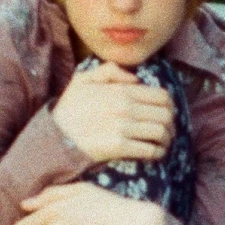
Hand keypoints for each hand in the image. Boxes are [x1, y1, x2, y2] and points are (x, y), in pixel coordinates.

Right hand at [51, 63, 174, 164]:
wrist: (54, 136)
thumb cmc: (68, 110)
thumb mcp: (83, 80)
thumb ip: (109, 71)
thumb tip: (135, 79)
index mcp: (121, 91)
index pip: (161, 96)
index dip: (169, 105)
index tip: (166, 113)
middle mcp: (125, 108)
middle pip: (166, 115)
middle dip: (171, 123)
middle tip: (167, 130)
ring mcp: (123, 128)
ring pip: (161, 132)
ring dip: (166, 139)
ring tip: (162, 143)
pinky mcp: (119, 147)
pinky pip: (150, 150)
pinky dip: (157, 152)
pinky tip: (154, 153)